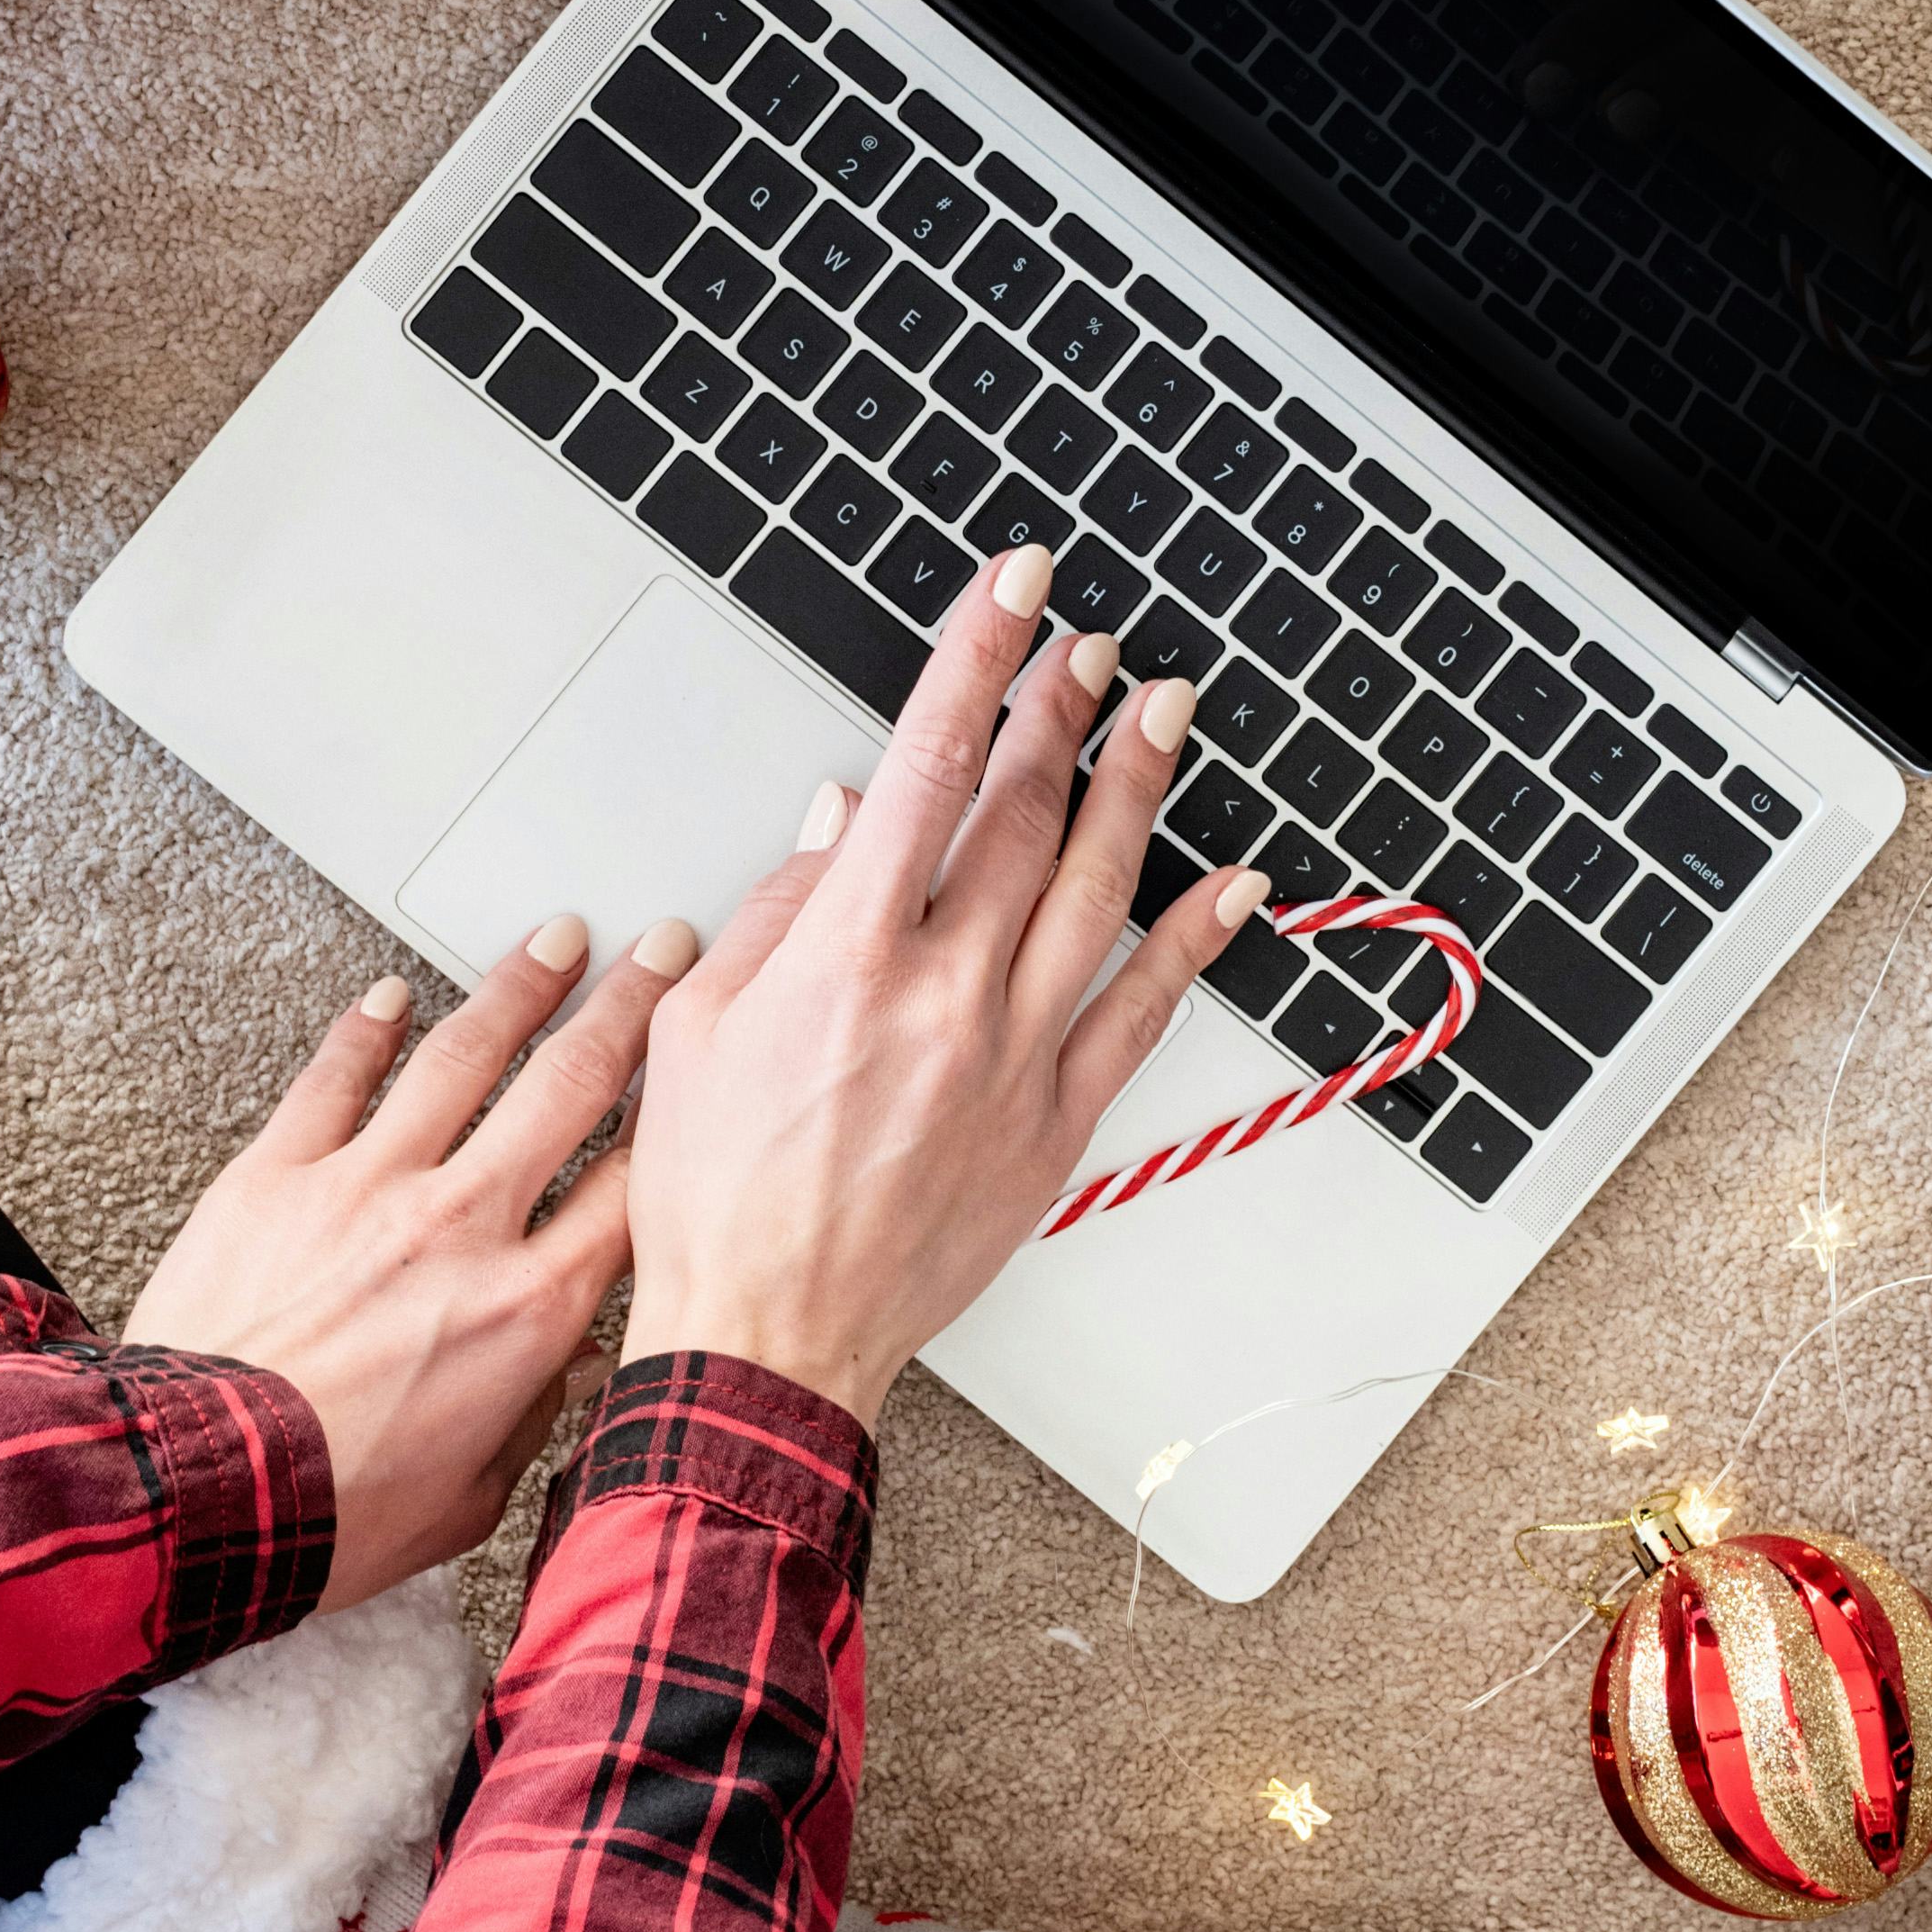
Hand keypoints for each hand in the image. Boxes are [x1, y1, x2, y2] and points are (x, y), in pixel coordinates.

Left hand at [129, 913, 696, 1600]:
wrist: (201, 1496)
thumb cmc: (330, 1514)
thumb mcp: (472, 1495)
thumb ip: (528, 1420)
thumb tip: (553, 1380)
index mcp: (528, 1309)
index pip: (629, 1186)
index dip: (673, 1120)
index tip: (696, 1078)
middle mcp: (461, 1227)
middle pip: (569, 1086)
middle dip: (629, 1007)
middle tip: (660, 952)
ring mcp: (367, 1188)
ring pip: (463, 1056)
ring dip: (519, 989)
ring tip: (556, 943)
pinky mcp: (277, 1176)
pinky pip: (335, 1078)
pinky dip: (368, 1028)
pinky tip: (393, 992)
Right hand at [623, 548, 1266, 1426]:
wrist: (771, 1337)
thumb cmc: (716, 1197)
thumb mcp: (701, 1027)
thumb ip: (780, 906)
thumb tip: (849, 814)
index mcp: (846, 958)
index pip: (928, 769)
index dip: (977, 664)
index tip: (1014, 594)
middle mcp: (941, 995)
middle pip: (1022, 816)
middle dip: (1059, 712)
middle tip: (1088, 647)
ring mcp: (1011, 1059)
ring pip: (1096, 892)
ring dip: (1135, 789)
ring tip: (1162, 711)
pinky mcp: (1055, 1122)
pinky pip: (1142, 1013)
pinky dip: (1191, 941)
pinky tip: (1230, 882)